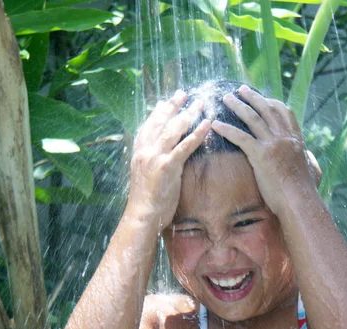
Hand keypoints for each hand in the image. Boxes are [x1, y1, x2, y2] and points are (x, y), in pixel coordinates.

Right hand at [127, 90, 209, 230]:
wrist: (142, 215)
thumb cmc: (146, 202)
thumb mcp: (145, 178)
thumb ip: (151, 164)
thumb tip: (160, 157)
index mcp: (138, 152)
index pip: (148, 125)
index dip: (158, 112)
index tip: (166, 101)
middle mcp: (145, 150)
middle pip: (160, 121)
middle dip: (173, 106)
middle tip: (184, 93)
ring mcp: (155, 157)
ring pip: (173, 129)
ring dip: (189, 114)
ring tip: (201, 104)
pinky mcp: (167, 166)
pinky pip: (185, 145)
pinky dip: (197, 133)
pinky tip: (208, 124)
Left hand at [211, 86, 321, 218]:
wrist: (299, 202)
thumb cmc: (303, 193)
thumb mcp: (311, 172)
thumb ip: (309, 162)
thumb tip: (311, 161)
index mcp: (296, 140)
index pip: (284, 113)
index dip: (272, 103)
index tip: (263, 98)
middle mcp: (285, 138)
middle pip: (267, 109)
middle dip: (253, 97)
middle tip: (240, 90)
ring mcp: (273, 145)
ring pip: (252, 118)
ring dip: (238, 106)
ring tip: (226, 98)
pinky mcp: (261, 155)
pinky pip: (241, 137)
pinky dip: (227, 129)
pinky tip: (216, 125)